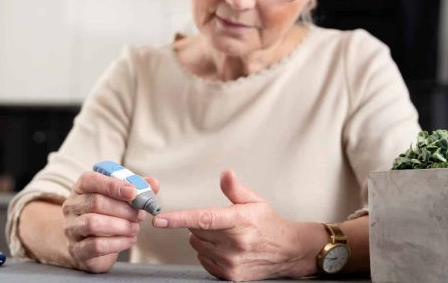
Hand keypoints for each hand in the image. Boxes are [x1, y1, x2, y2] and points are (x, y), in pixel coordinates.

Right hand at [61, 171, 158, 272]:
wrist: (87, 244)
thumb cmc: (105, 215)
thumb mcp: (118, 199)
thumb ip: (136, 188)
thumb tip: (153, 183)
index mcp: (81, 188)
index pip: (91, 180)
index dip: (113, 185)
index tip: (133, 192)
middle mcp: (72, 206)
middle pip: (95, 202)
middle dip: (123, 209)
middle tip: (140, 215)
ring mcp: (71, 228)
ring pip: (93, 223)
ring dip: (120, 225)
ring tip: (135, 228)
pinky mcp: (77, 249)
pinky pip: (96, 245)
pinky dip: (118, 243)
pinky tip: (130, 240)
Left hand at [152, 170, 315, 280]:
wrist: (288, 251)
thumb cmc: (269, 225)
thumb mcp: (255, 201)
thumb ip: (235, 189)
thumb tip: (225, 174)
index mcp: (239, 221)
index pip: (203, 219)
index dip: (178, 219)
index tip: (160, 219)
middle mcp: (235, 244)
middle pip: (196, 231)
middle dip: (201, 224)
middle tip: (220, 222)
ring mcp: (232, 262)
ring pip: (197, 245)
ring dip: (204, 239)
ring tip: (225, 236)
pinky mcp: (230, 275)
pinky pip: (203, 260)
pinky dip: (208, 253)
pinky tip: (225, 249)